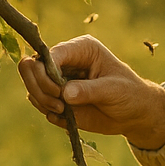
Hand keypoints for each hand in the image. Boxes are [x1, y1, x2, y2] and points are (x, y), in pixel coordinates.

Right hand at [18, 35, 164, 150]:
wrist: (134, 114)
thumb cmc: (129, 94)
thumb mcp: (113, 90)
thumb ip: (89, 90)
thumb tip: (64, 94)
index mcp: (80, 50)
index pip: (49, 55)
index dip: (46, 74)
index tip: (59, 93)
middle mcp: (65, 61)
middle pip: (30, 66)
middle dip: (39, 87)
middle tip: (58, 105)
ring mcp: (58, 80)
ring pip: (31, 86)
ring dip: (42, 101)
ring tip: (64, 111)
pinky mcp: (56, 97)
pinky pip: (38, 102)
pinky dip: (46, 111)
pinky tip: (64, 116)